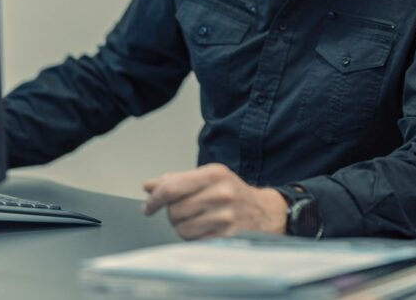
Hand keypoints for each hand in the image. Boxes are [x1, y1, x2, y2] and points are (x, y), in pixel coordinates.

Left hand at [142, 163, 287, 239]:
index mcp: (214, 174)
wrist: (266, 213)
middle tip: (187, 212)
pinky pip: (195, 241)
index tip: (148, 207)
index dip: (155, 199)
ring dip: (184, 228)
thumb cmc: (234, 193)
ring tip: (200, 220)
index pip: (172, 188)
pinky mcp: (227, 237)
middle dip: (174, 214)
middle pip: (174, 210)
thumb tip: (149, 186)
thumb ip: (178, 180)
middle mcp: (221, 193)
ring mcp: (225, 216)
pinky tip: (208, 230)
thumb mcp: (210, 178)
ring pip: (182, 228)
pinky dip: (196, 238)